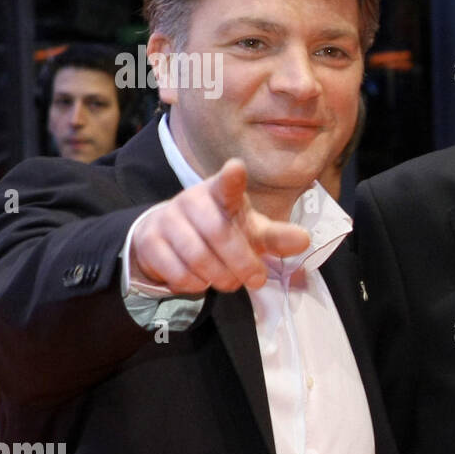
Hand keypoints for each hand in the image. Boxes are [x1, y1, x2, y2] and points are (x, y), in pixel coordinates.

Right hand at [128, 159, 310, 292]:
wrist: (172, 240)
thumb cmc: (222, 231)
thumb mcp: (252, 232)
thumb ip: (277, 237)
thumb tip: (305, 240)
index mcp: (222, 193)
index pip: (227, 184)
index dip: (232, 178)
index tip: (236, 169)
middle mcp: (192, 200)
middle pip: (219, 233)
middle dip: (242, 263)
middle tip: (256, 279)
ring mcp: (168, 219)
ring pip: (197, 256)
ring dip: (220, 277)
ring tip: (229, 281)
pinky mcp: (149, 241)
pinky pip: (177, 271)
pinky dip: (195, 284)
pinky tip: (201, 280)